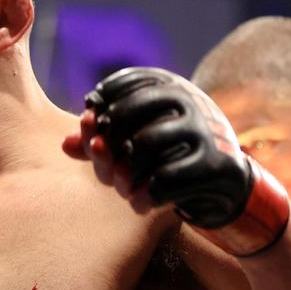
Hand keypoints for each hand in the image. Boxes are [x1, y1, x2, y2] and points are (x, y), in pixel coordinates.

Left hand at [63, 66, 288, 254]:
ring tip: (122, 190)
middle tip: (106, 169)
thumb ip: (101, 140)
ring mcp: (204, 129)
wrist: (226, 184)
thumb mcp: (137, 144)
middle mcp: (188, 99)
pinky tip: (139, 205)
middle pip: (126, 114)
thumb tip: (64, 145)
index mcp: (170, 85)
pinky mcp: (215, 163)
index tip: (94, 129)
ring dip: (123, 175)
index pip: (123, 84)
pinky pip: (165, 180)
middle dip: (107, 145)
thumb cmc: (171, 157)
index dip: (101, 107)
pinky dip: (144, 196)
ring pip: (143, 146)